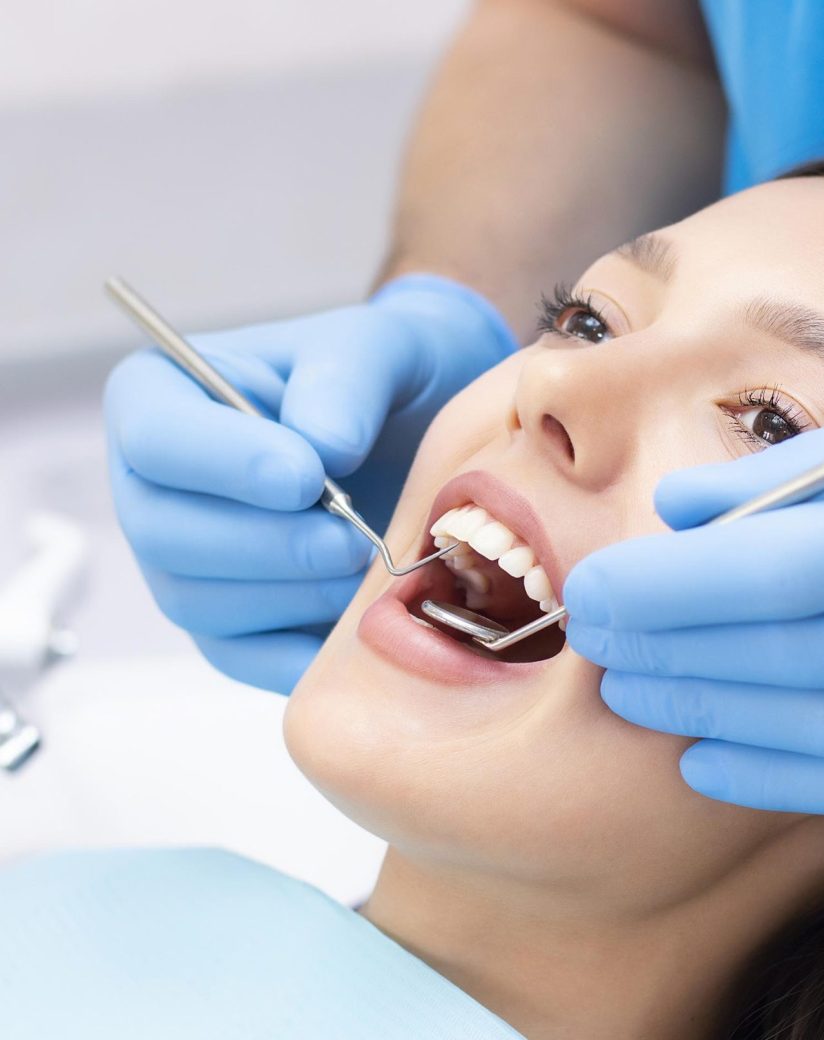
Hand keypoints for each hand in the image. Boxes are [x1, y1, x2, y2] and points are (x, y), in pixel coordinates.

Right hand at [105, 275, 515, 693]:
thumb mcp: (373, 347)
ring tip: (368, 566)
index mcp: (162, 398)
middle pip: (166, 537)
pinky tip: (358, 626)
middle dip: (270, 544)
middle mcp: (155, 487)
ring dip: (294, 595)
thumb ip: (344, 380)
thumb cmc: (378, 378)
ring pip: (202, 603)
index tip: (307, 475)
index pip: (154, 439)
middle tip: (354, 538)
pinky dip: (300, 653)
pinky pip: (242, 658)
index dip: (225, 465)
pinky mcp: (230, 625)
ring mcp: (184, 562)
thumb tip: (322, 449)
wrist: (418, 432)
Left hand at [564, 381, 823, 816]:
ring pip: (787, 724)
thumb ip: (788, 480)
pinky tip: (700, 760)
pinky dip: (761, 776)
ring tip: (626, 692)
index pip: (754, 575)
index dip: (658, 590)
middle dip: (655, 649)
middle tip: (588, 640)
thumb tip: (675, 508)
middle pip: (757, 654)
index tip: (590, 587)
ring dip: (691, 712)